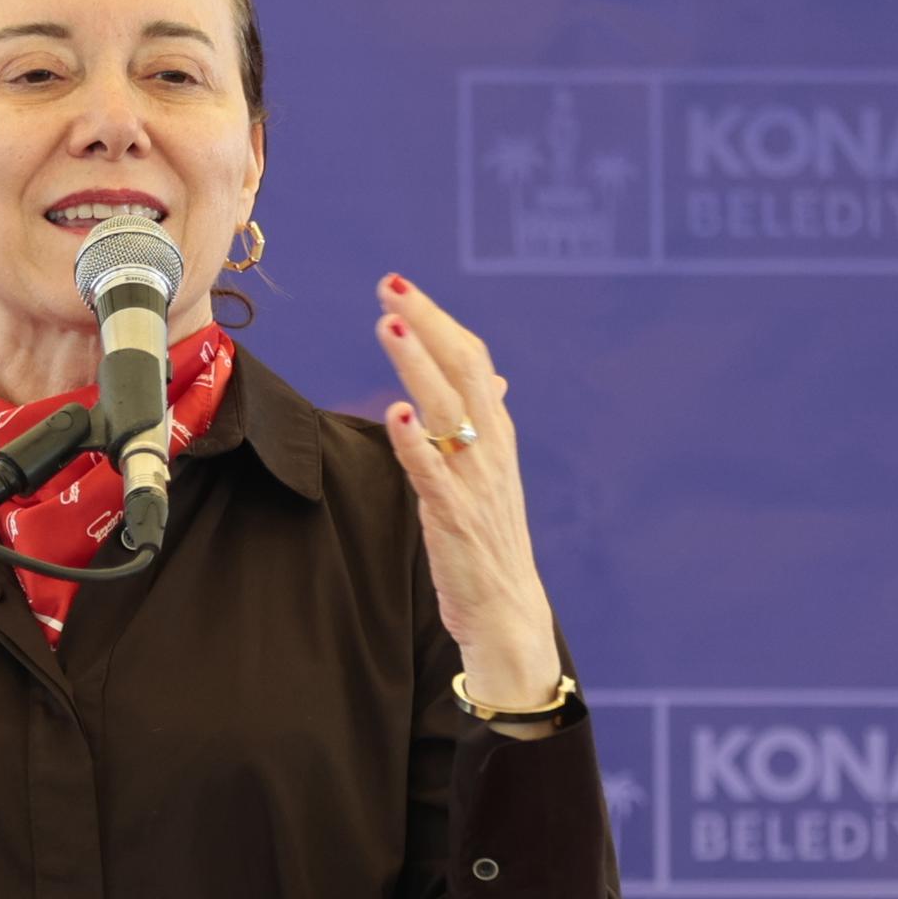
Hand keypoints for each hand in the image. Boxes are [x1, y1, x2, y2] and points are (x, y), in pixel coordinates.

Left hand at [374, 278, 561, 707]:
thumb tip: (492, 380)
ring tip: (390, 327)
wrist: (507, 612)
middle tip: (390, 286)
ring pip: (449, 411)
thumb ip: (483, 424)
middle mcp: (490, 449)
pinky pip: (434, 473)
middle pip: (464, 370)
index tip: (400, 287)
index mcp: (496, 434)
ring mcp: (475, 482)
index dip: (438, 322)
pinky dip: (416, 441)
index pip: (472, 361)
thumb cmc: (489, 541)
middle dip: (427, 324)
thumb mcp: (490, 474)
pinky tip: (397, 412)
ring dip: (418, 366)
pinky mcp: (455, 518)